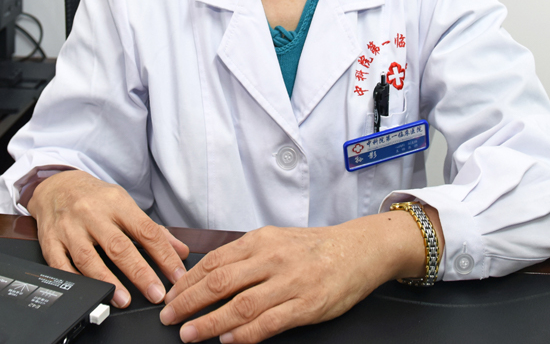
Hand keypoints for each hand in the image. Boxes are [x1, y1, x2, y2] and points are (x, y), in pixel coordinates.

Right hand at [28, 170, 189, 307]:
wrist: (58, 186)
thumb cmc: (96, 198)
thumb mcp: (125, 205)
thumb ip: (153, 230)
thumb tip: (180, 251)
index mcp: (117, 203)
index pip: (146, 230)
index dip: (164, 254)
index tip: (176, 274)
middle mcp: (93, 214)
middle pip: (119, 246)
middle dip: (140, 272)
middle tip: (156, 293)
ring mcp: (70, 228)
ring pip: (89, 257)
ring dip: (108, 281)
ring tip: (124, 299)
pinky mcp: (51, 241)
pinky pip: (61, 264)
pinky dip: (76, 280)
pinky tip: (90, 292)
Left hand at [160, 210, 439, 342]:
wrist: (359, 248)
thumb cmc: (315, 247)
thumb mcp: (278, 239)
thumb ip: (247, 254)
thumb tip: (209, 272)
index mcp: (262, 239)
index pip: (215, 261)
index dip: (188, 280)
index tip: (169, 295)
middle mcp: (272, 257)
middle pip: (220, 281)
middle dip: (189, 301)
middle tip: (168, 317)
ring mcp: (290, 282)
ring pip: (241, 304)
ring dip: (210, 322)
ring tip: (188, 334)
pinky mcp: (307, 305)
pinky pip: (269, 322)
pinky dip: (245, 334)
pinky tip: (228, 342)